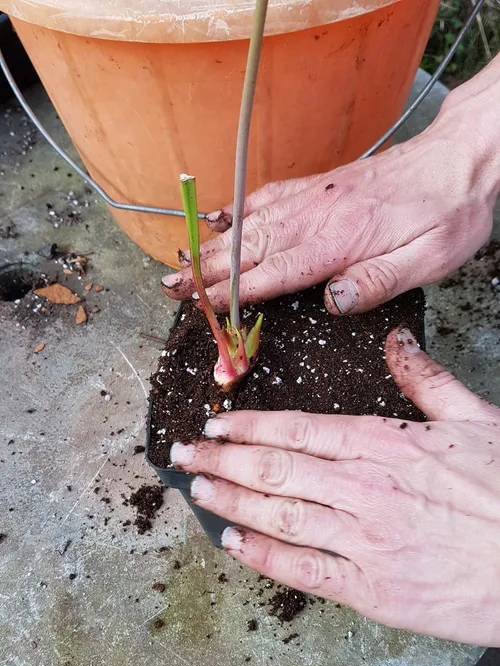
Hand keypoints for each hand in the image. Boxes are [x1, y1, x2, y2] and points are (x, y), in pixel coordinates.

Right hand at [162, 71, 499, 315]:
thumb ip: (377, 281)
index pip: (276, 272)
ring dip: (213, 242)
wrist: (458, 159)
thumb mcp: (428, 258)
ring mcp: (314, 197)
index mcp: (339, 241)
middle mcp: (317, 216)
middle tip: (170, 284)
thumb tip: (331, 303)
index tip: (201, 303)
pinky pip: (268, 195)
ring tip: (180, 257)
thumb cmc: (447, 215)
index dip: (235, 291)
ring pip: (252, 222)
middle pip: (251, 247)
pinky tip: (220, 216)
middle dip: (207, 269)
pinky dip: (238, 208)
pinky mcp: (318, 186)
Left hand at [170, 329, 499, 645]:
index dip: (248, 426)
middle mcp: (364, 487)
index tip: (217, 424)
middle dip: (221, 459)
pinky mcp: (373, 591)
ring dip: (229, 500)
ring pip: (278, 515)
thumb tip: (396, 342)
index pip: (296, 428)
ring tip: (196, 488)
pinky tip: (232, 544)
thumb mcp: (477, 419)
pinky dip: (263, 557)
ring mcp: (364, 540)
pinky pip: (303, 570)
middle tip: (183, 453)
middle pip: (274, 468)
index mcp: (384, 443)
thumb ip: (426, 380)